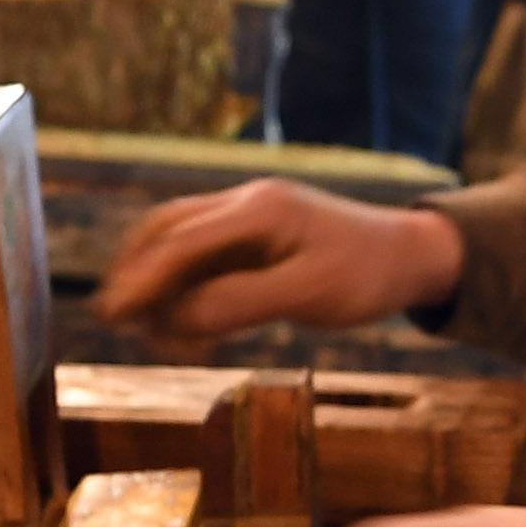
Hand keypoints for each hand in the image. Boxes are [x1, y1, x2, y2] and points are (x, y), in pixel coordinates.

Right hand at [94, 181, 464, 342]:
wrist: (411, 256)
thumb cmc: (367, 276)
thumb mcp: (309, 295)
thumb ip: (240, 304)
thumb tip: (176, 319)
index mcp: (259, 210)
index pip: (180, 241)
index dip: (142, 278)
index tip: (114, 313)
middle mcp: (246, 203)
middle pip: (168, 228)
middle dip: (136, 272)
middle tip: (115, 318)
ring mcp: (249, 215)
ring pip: (180, 239)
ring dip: (155, 277)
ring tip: (141, 323)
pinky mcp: (255, 234)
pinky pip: (203, 253)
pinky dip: (181, 282)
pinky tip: (177, 315)